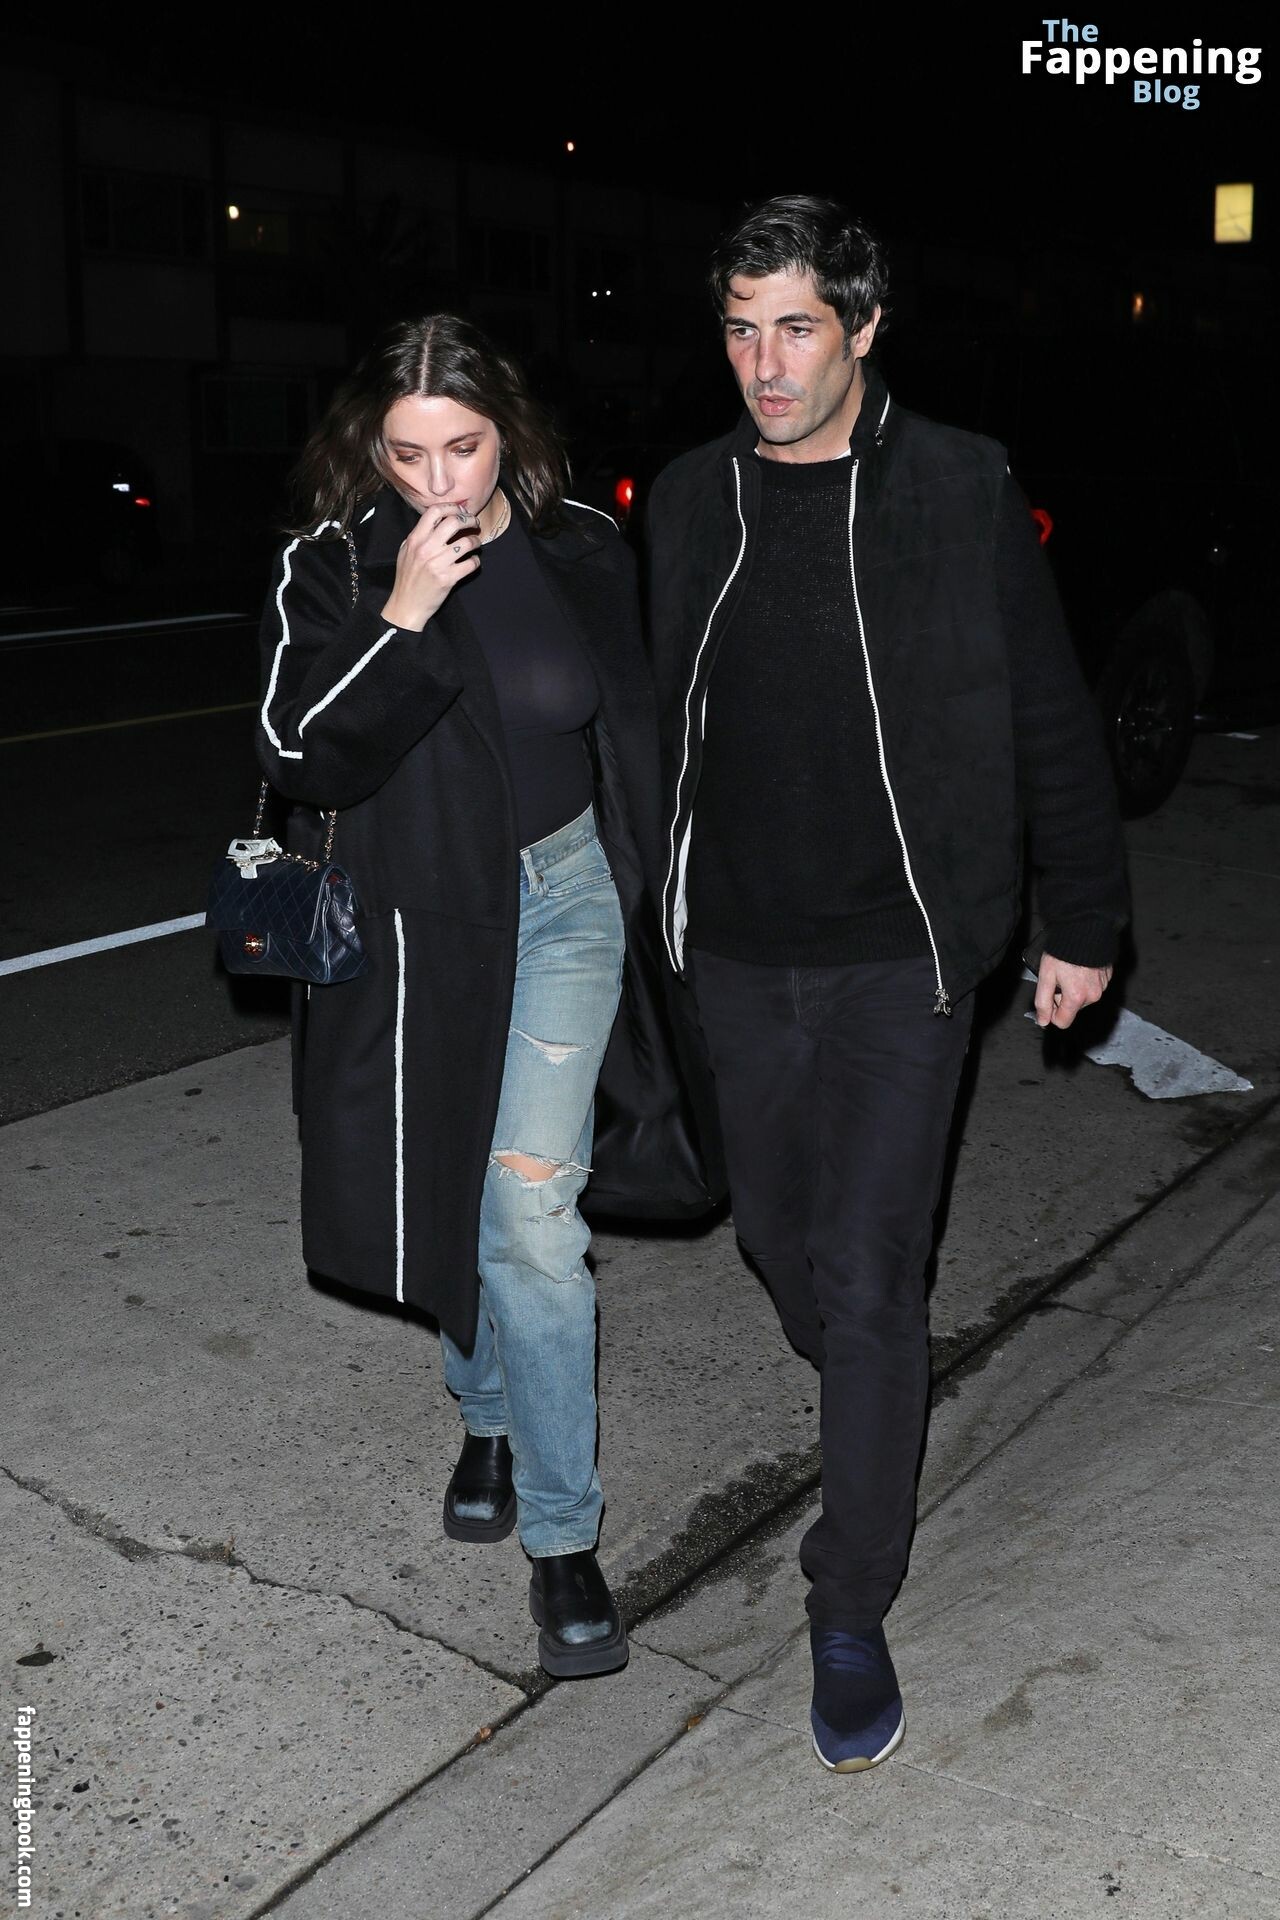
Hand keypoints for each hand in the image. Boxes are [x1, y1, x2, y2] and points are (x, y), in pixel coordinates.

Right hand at [381, 506, 480, 630]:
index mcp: (415, 539)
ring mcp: (438, 563)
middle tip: (475, 524)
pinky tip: (473, 562)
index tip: (461, 510)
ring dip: (476, 541)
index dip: (452, 507)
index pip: (435, 511)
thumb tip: (437, 520)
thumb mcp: (405, 551)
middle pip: (454, 522)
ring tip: (476, 544)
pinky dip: (476, 561)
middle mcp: (426, 548)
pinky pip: (471, 563)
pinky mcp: (448, 578)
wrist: (407, 605)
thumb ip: (419, 535)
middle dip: (469, 520)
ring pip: (467, 542)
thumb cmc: (407, 578)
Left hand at [1034, 953, 1113, 1029]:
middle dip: (1063, 998)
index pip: (1062, 1022)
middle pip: (1073, 1009)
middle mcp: (1093, 995)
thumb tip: (1043, 1021)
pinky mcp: (1107, 977)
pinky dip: (1084, 981)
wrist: (1084, 930)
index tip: (1048, 998)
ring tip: (1069, 971)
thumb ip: (1043, 1002)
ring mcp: (1102, 987)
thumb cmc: (1063, 952)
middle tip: (1058, 978)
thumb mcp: (1046, 976)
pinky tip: (1080, 968)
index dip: (1051, 1013)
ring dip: (1074, 989)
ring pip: (1083, 998)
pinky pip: (1093, 987)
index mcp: (1076, 997)